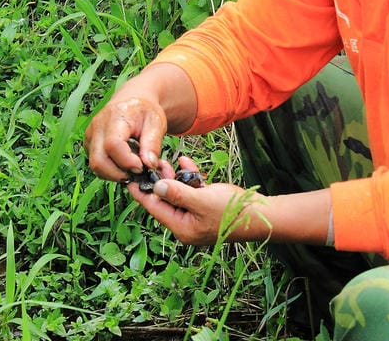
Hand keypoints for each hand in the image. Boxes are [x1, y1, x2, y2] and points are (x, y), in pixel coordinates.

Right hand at [84, 62, 198, 181]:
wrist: (132, 101)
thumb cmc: (145, 111)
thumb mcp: (156, 122)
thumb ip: (153, 143)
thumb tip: (149, 165)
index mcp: (116, 116)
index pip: (113, 145)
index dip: (126, 161)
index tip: (141, 166)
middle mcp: (98, 126)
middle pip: (98, 160)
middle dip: (118, 174)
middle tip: (137, 172)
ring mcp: (90, 136)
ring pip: (94, 166)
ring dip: (114, 174)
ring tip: (131, 168)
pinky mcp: (89, 144)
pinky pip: (95, 165)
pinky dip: (109, 171)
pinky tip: (123, 165)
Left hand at [127, 157, 265, 245]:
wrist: (260, 215)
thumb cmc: (232, 211)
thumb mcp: (201, 200)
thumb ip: (177, 193)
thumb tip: (156, 186)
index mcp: (182, 227)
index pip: (155, 208)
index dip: (142, 193)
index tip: (129, 180)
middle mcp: (186, 223)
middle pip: (165, 200)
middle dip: (159, 181)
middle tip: (151, 162)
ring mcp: (197, 215)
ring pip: (178, 194)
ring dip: (174, 177)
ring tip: (167, 161)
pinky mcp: (207, 206)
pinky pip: (192, 191)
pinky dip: (189, 178)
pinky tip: (186, 164)